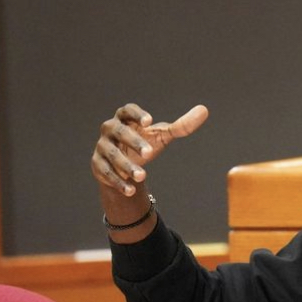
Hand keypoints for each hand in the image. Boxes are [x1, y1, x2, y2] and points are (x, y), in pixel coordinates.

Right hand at [91, 102, 208, 195]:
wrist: (124, 165)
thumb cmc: (143, 143)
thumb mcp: (161, 136)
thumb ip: (181, 126)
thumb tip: (203, 110)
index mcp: (125, 119)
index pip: (127, 110)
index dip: (137, 114)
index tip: (150, 121)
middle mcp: (110, 130)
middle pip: (119, 132)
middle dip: (133, 142)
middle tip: (149, 153)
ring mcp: (102, 147)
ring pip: (111, 155)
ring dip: (126, 166)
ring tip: (142, 176)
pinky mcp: (98, 165)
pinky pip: (106, 173)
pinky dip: (118, 182)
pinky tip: (131, 190)